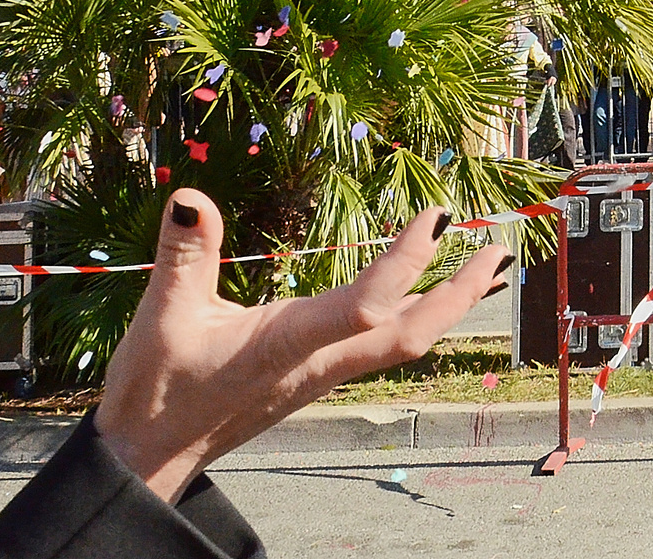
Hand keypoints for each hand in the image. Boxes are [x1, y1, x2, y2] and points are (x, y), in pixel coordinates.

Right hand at [95, 189, 512, 502]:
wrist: (152, 456)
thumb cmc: (156, 393)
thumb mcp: (162, 316)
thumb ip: (183, 254)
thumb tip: (189, 195)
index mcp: (286, 346)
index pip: (364, 306)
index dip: (406, 262)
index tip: (438, 216)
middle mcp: (319, 362)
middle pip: (410, 335)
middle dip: (460, 293)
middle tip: (500, 250)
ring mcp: (324, 373)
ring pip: (404, 342)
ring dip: (451, 304)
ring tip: (490, 267)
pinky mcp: (320, 376)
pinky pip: (385, 346)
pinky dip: (420, 316)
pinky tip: (432, 297)